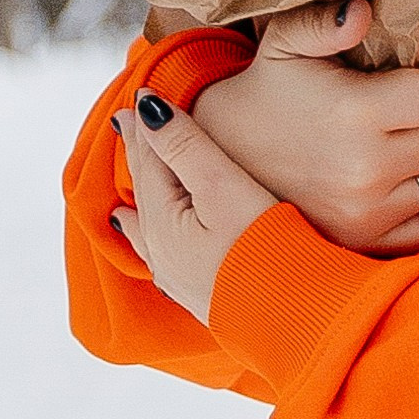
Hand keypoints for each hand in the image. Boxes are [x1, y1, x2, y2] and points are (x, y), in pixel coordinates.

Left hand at [112, 98, 280, 325]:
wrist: (295, 319)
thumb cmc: (263, 249)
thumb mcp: (222, 187)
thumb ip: (184, 145)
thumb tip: (144, 109)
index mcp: (162, 219)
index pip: (149, 160)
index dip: (144, 128)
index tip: (135, 98)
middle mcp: (161, 250)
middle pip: (145, 192)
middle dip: (138, 158)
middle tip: (128, 128)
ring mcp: (179, 277)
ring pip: (148, 228)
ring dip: (141, 203)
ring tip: (123, 197)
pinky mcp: (201, 296)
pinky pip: (163, 258)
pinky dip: (153, 241)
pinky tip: (153, 252)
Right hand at [193, 0, 418, 256]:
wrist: (221, 159)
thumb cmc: (264, 92)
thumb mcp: (284, 44)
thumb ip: (324, 22)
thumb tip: (361, 12)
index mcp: (356, 113)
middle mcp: (367, 169)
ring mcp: (368, 213)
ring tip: (415, 135)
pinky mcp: (367, 243)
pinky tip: (412, 176)